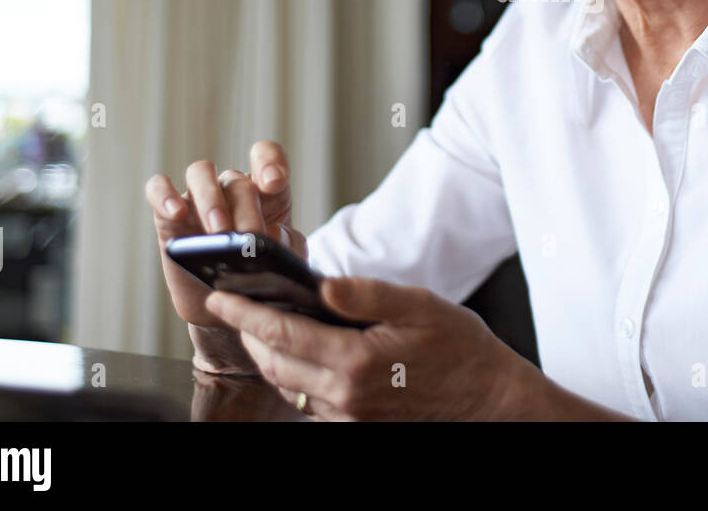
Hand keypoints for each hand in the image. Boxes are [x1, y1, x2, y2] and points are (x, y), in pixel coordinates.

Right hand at [145, 140, 306, 328]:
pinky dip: (164, 195)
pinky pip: (158, 188)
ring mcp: (198, 198)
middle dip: (245, 210)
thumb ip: (288, 244)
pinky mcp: (168, 215)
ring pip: (200, 172)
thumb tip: (271, 232)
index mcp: (266, 192)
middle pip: (236, 180)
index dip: (270, 162)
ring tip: (219, 231)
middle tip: (249, 239)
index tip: (274, 183)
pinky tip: (176, 213)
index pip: (267, 156)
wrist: (230, 305)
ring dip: (211, 200)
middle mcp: (231, 188)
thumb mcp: (285, 262)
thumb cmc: (262, 276)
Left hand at [204, 277, 530, 420]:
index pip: (282, 334)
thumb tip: (321, 284)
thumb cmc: (459, 346)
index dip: (245, 314)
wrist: (486, 397)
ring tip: (261, 325)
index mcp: (356, 361)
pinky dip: (293, 375)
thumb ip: (365, 293)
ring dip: (268, 355)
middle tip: (234, 305)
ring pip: (287, 385)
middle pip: (274, 363)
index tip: (221, 296)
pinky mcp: (355, 424)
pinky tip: (299, 353)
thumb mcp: (417, 304)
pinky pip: (308, 400)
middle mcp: (344, 395)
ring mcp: (348, 415)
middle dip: (248, 333)